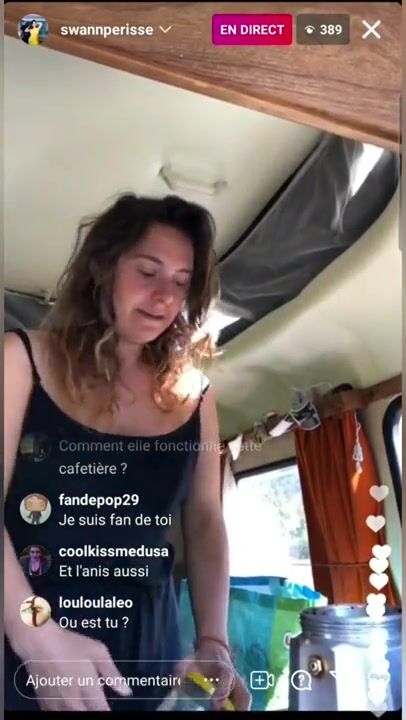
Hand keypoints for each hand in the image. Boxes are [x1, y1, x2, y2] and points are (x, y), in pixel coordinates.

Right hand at [13, 620, 131, 710]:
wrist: (39, 644)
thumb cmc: (70, 645)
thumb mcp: (98, 653)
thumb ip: (112, 674)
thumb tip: (126, 691)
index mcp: (88, 692)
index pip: (103, 712)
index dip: (108, 710)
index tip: (109, 706)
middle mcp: (73, 704)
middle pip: (88, 715)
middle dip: (95, 709)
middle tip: (96, 700)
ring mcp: (57, 707)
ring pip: (74, 715)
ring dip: (81, 708)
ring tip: (83, 696)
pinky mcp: (44, 706)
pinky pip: (59, 713)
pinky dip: (67, 708)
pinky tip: (70, 697)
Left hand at [174, 639, 251, 710]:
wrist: (214, 650)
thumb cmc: (201, 658)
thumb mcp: (189, 661)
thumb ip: (182, 669)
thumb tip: (176, 682)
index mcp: (223, 667)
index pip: (227, 677)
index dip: (222, 691)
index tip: (215, 704)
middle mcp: (235, 677)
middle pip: (243, 694)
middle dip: (236, 707)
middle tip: (221, 712)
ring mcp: (239, 684)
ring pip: (245, 699)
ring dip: (241, 709)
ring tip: (231, 716)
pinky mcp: (239, 691)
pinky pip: (243, 701)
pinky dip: (240, 708)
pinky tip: (232, 713)